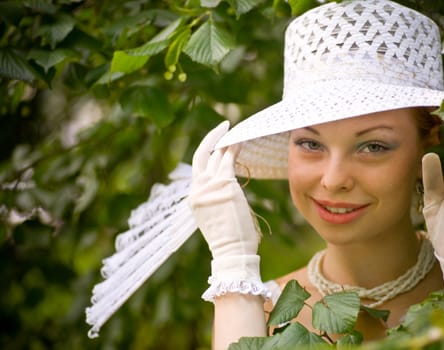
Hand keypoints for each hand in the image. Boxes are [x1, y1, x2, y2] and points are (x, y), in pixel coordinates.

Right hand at [189, 121, 267, 300]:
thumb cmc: (231, 241)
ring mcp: (209, 186)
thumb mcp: (218, 219)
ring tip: (238, 130)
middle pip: (201, 155)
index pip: (200, 169)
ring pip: (217, 154)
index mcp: (195, 198)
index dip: (209, 153)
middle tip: (224, 126)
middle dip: (212, 138)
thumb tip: (229, 194)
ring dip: (228, 140)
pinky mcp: (223, 184)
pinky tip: (241, 139)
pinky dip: (234, 147)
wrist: (231, 253)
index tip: (219, 144)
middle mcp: (198, 189)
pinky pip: (228, 158)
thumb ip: (218, 202)